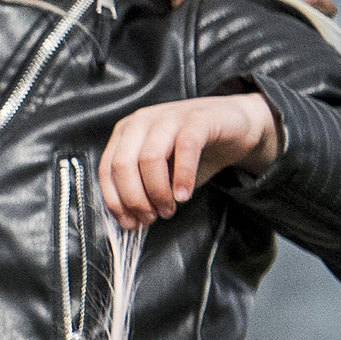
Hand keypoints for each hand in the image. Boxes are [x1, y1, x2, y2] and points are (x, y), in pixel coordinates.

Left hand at [96, 90, 278, 225]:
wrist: (234, 125)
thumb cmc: (193, 152)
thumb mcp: (162, 172)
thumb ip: (144, 189)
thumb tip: (131, 219)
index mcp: (126, 133)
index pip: (107, 169)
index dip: (115, 201)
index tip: (130, 223)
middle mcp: (142, 121)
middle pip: (123, 164)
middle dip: (134, 199)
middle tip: (151, 218)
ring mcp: (168, 116)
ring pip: (149, 158)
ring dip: (157, 192)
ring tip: (168, 210)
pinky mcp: (197, 118)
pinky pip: (185, 148)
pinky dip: (182, 176)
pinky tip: (184, 195)